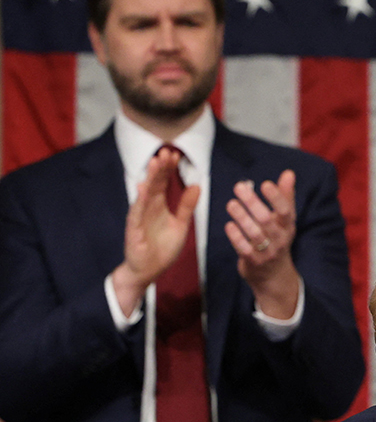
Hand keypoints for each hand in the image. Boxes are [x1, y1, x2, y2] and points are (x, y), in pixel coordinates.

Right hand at [112, 148, 199, 315]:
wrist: (149, 270)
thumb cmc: (162, 248)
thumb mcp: (181, 225)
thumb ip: (187, 206)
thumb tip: (197, 185)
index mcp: (159, 205)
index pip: (163, 182)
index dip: (168, 169)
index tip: (176, 154)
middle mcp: (148, 207)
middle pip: (154, 183)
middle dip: (160, 167)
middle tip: (166, 150)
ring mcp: (139, 217)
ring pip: (145, 194)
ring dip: (149, 178)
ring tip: (155, 162)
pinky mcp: (133, 229)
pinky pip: (136, 213)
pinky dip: (139, 201)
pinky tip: (142, 188)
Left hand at [225, 170, 299, 318]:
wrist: (274, 276)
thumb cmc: (277, 240)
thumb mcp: (284, 220)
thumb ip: (285, 196)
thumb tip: (288, 173)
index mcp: (287, 226)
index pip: (285, 211)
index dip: (276, 197)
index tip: (265, 184)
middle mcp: (279, 239)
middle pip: (267, 220)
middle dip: (253, 203)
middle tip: (239, 187)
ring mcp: (267, 252)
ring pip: (254, 233)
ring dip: (242, 217)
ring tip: (231, 204)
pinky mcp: (254, 262)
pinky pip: (244, 248)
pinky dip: (236, 237)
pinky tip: (229, 225)